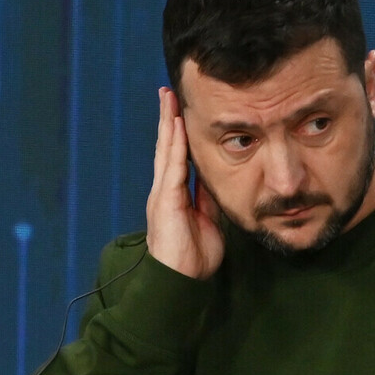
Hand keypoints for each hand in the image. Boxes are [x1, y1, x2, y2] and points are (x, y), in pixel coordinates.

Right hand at [145, 87, 224, 278]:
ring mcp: (162, 193)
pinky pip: (172, 165)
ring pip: (166, 150)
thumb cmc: (193, 256)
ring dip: (168, 123)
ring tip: (168, 98)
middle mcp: (165, 189)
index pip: (177, 156)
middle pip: (167, 146)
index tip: (181, 111)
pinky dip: (174, 143)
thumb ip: (206, 199)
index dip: (179, 133)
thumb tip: (211, 180)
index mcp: (174, 194)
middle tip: (168, 93)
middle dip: (168, 119)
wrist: (180, 281)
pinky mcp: (165, 199)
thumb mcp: (207, 220)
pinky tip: (176, 125)